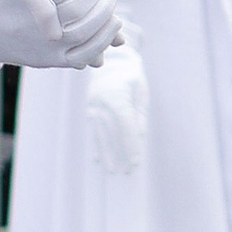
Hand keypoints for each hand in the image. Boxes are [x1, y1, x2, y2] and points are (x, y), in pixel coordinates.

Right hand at [85, 42, 147, 172]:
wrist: (112, 59)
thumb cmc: (132, 77)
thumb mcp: (141, 93)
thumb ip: (139, 116)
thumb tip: (138, 138)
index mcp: (116, 96)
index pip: (125, 125)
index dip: (130, 145)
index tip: (136, 162)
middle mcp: (101, 102)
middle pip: (110, 132)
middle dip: (119, 153)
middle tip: (124, 172)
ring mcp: (92, 105)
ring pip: (99, 133)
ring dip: (105, 153)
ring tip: (110, 170)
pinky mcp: (90, 108)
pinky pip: (93, 130)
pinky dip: (97, 144)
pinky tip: (98, 159)